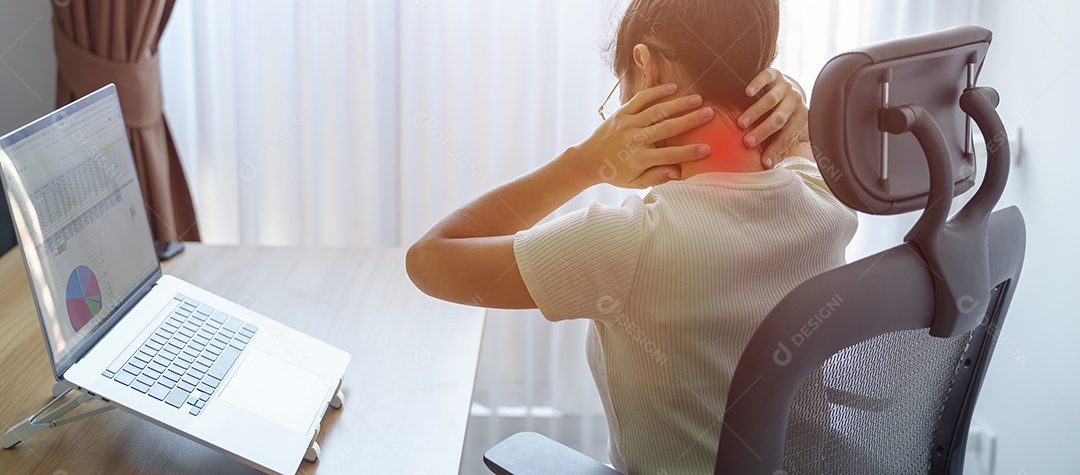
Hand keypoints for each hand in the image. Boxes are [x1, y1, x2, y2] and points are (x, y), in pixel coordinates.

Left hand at [571, 84, 713, 188]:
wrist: (587, 160)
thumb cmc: (615, 173)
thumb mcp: (634, 182)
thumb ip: (656, 177)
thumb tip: (678, 172)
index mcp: (639, 159)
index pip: (669, 155)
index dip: (689, 152)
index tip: (707, 148)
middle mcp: (634, 140)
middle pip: (667, 128)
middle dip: (690, 121)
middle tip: (710, 113)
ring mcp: (628, 124)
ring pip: (657, 111)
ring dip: (678, 104)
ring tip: (698, 99)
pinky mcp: (621, 113)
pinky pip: (641, 99)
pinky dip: (656, 92)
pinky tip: (673, 88)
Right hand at [738, 68, 810, 167]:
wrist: (787, 86)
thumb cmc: (783, 114)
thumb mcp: (785, 129)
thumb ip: (779, 144)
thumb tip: (769, 166)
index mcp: (800, 118)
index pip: (788, 136)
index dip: (776, 150)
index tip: (764, 163)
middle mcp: (795, 101)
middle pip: (780, 119)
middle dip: (763, 132)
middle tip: (747, 142)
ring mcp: (785, 87)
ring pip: (771, 100)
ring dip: (756, 113)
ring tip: (741, 123)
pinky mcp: (775, 74)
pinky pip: (767, 77)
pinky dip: (757, 85)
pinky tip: (747, 93)